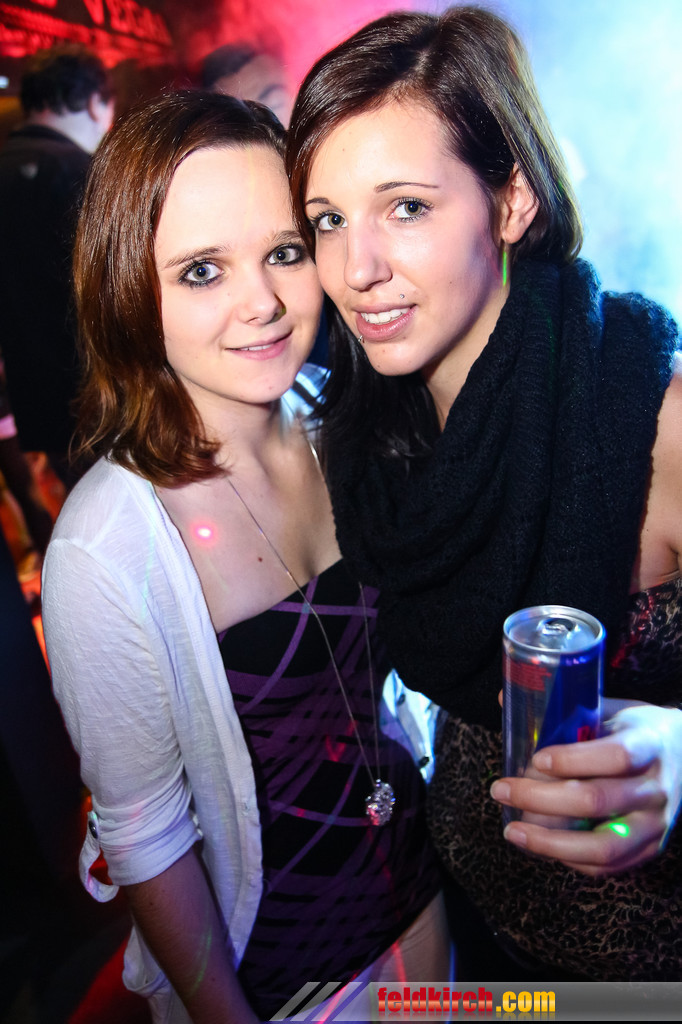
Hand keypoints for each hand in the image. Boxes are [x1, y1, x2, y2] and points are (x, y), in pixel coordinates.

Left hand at [490, 700, 681, 875]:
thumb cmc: (634, 730)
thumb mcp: (610, 710)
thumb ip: (565, 710)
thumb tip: (505, 701)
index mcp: (649, 744)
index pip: (616, 756)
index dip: (573, 759)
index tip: (537, 758)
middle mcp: (657, 788)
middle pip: (597, 800)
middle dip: (540, 799)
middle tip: (501, 789)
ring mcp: (656, 823)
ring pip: (602, 846)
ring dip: (549, 842)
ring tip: (511, 831)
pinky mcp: (650, 848)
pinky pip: (607, 866)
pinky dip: (569, 859)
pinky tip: (539, 846)